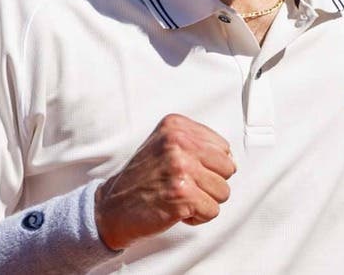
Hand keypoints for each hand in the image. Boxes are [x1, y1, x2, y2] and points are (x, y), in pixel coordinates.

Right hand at [93, 114, 235, 249]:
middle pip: (227, 169)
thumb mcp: (164, 144)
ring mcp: (180, 168)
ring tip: (179, 197)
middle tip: (184, 187)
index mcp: (176, 125)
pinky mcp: (182, 195)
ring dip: (204, 201)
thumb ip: (196, 143)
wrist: (111, 208)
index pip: (223, 147)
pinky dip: (197, 217)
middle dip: (210, 184)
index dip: (209, 166)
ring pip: (223, 192)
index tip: (186, 171)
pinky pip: (212, 211)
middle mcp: (178, 142)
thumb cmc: (142, 179)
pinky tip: (177, 210)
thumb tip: (231, 159)